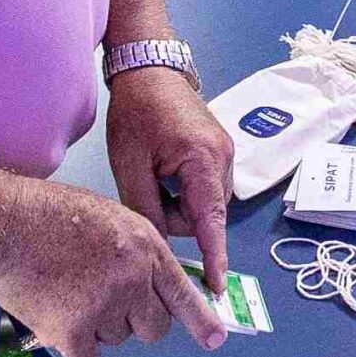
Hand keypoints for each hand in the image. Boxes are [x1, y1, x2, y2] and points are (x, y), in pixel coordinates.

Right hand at [0, 179, 224, 356]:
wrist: (2, 226)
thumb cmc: (47, 215)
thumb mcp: (109, 218)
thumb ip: (134, 252)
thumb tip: (147, 286)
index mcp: (145, 246)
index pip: (183, 292)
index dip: (201, 320)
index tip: (215, 339)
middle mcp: (134, 279)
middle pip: (154, 327)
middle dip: (136, 321)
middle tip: (107, 303)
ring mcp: (106, 307)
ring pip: (118, 337)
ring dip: (99, 325)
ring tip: (69, 291)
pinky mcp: (74, 333)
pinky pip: (89, 353)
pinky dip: (73, 341)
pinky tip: (55, 311)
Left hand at [107, 64, 233, 290]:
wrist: (150, 69)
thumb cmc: (137, 110)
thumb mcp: (130, 163)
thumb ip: (145, 207)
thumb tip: (156, 242)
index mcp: (203, 160)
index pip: (212, 221)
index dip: (214, 257)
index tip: (217, 287)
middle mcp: (224, 158)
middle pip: (203, 215)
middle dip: (174, 216)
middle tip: (144, 187)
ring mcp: (225, 153)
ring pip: (203, 204)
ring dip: (177, 203)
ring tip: (152, 173)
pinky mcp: (219, 150)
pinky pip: (204, 188)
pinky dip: (183, 190)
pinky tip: (163, 170)